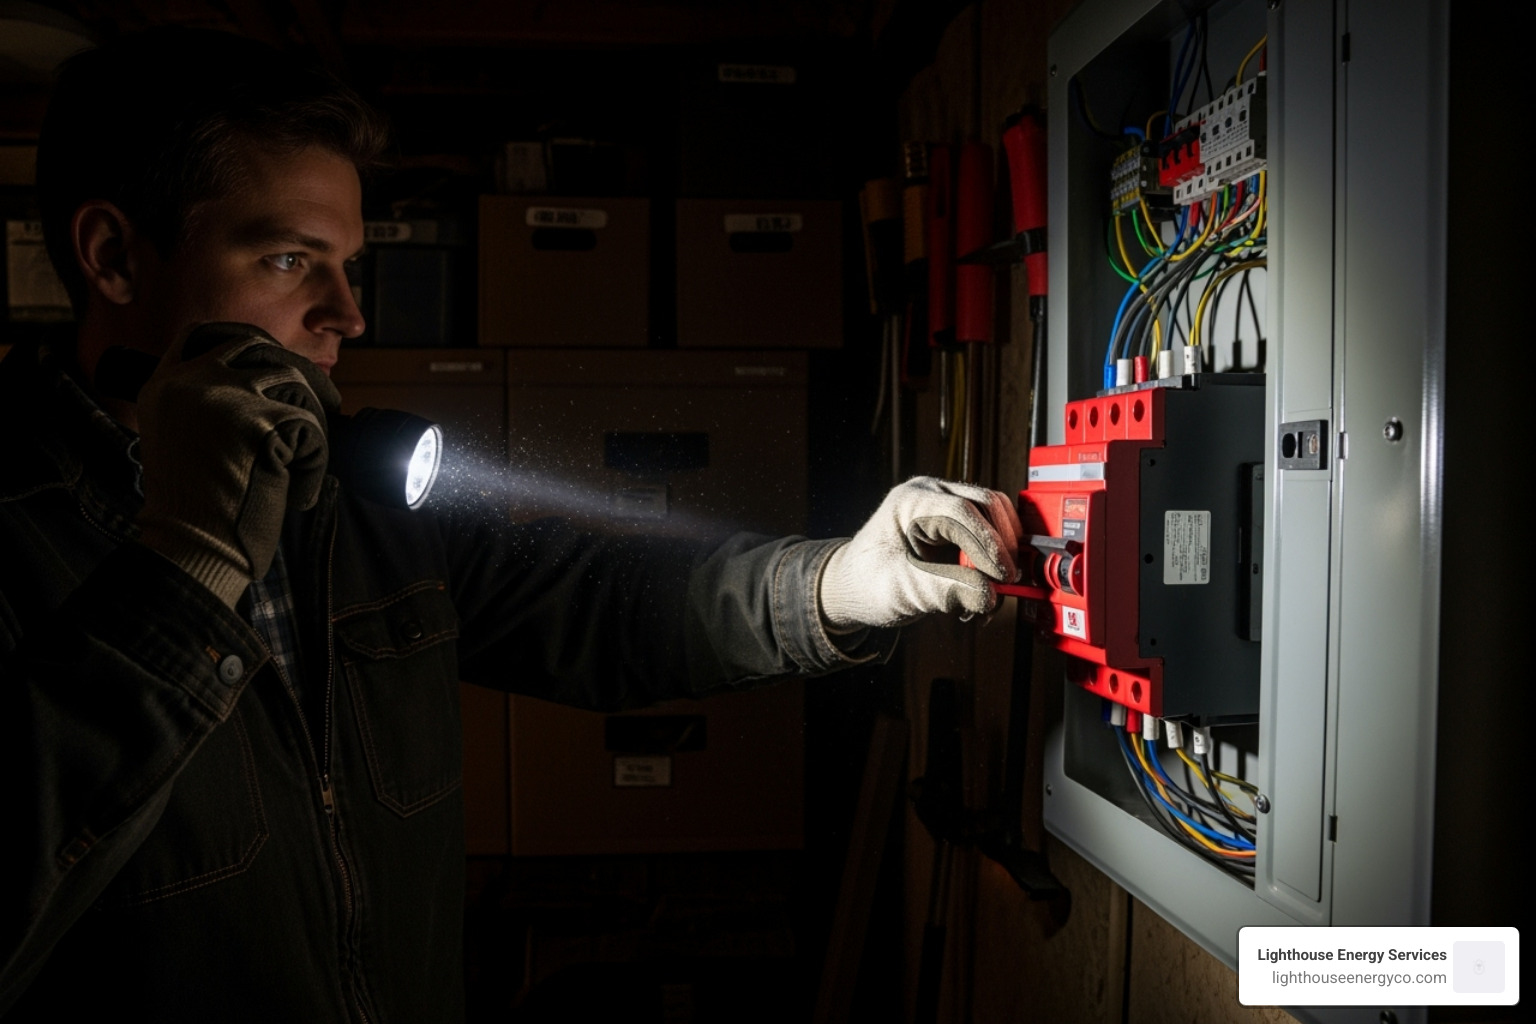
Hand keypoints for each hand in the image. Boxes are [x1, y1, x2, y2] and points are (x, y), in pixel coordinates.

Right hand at [135, 322, 340, 607]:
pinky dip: (316, 463)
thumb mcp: (179, 438)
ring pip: (295, 382)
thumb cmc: (193, 509)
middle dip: (298, 369)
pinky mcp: (262, 424)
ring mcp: (226, 398)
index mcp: (164, 385)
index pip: (203, 334)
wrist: (190, 550)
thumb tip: (267, 379)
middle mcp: (190, 383)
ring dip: (313, 422)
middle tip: (326, 401)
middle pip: (258, 346)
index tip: (273, 360)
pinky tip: (298, 494)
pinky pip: (313, 429)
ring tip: (301, 465)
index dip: (243, 341)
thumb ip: (206, 402)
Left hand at [818, 477, 1023, 629]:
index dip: (988, 543)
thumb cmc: (868, 583)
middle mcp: (933, 495)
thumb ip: (943, 590)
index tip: (1002, 576)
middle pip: (987, 506)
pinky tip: (987, 591)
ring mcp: (948, 506)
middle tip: (1006, 585)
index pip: (960, 511)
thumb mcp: (900, 591)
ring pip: (997, 517)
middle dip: (1002, 546)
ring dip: (1004, 553)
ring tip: (994, 592)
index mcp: (910, 501)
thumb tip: (988, 595)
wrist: (857, 588)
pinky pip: (993, 534)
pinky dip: (997, 561)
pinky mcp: (960, 526)